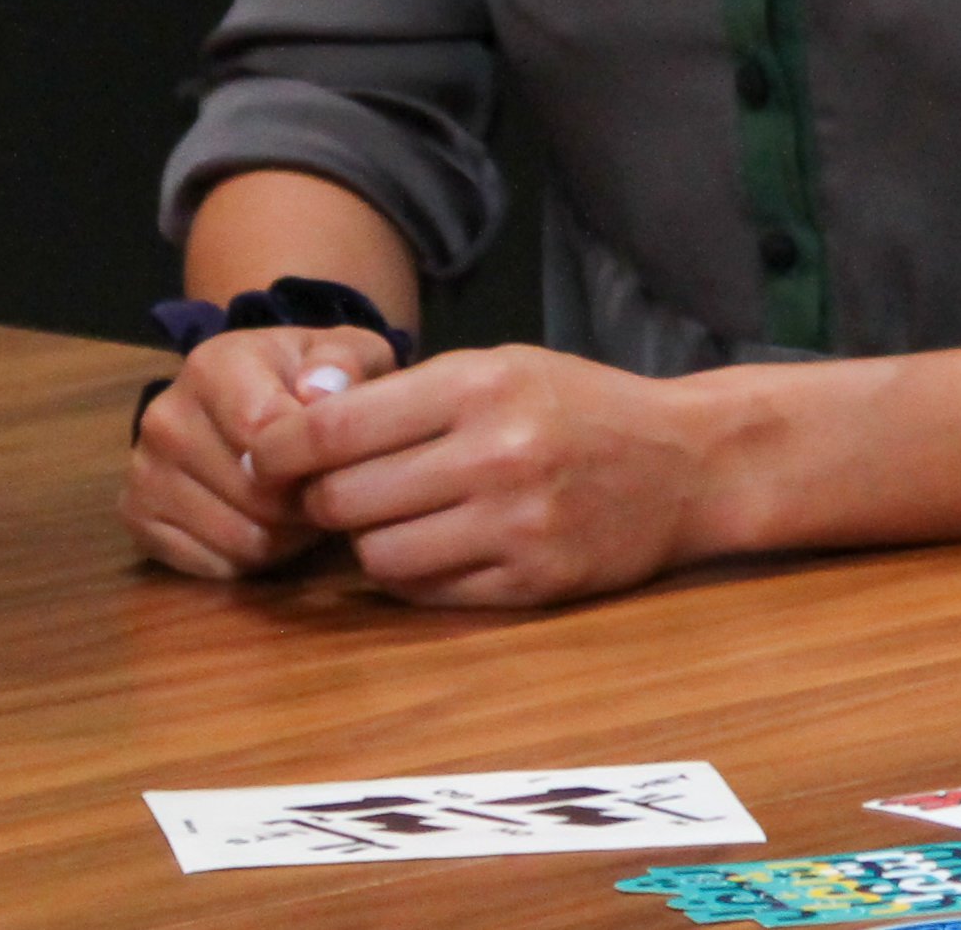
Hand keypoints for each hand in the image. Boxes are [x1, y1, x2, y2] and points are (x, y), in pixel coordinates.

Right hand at [120, 322, 398, 579]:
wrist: (261, 399)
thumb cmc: (316, 379)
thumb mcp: (348, 352)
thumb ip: (344, 362)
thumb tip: (320, 390)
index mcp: (212, 367)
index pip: (263, 432)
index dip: (314, 459)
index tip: (339, 457)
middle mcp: (165, 418)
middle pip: (255, 493)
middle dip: (307, 501)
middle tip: (330, 488)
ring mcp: (144, 472)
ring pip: (239, 537)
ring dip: (287, 533)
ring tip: (304, 503)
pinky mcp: (138, 519)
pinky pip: (214, 565)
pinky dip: (254, 556)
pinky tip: (269, 524)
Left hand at [245, 344, 726, 608]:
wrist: (691, 464)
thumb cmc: (581, 408)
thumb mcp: (501, 368)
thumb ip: (403, 393)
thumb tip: (293, 417)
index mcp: (483, 387)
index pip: (332, 430)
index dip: (281, 451)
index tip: (269, 459)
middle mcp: (499, 455)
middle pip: (344, 499)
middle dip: (327, 499)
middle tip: (341, 491)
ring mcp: (519, 524)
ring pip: (376, 555)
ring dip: (370, 541)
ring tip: (398, 517)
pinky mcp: (533, 582)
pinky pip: (426, 591)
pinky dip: (415, 573)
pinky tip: (440, 544)